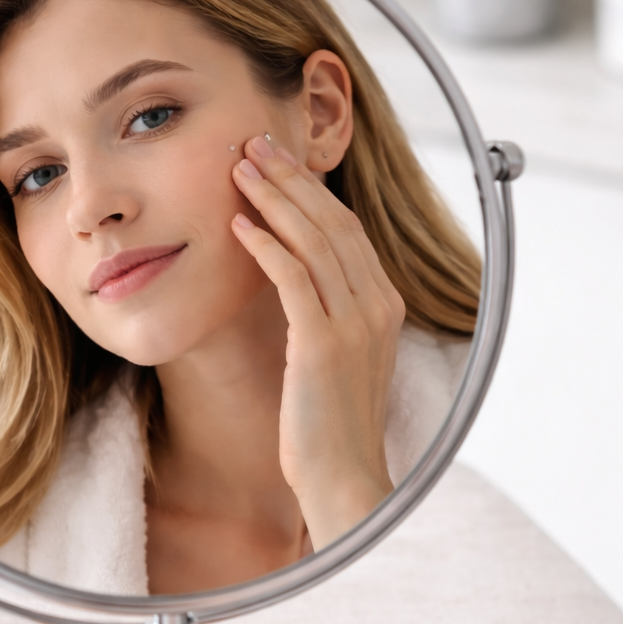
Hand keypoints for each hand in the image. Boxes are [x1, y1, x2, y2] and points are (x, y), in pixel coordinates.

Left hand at [230, 134, 405, 547]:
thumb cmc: (330, 427)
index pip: (348, 231)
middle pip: (333, 223)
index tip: (277, 163)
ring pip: (314, 241)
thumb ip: (328, 316)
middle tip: (253, 144)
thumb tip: (296, 284)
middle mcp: (377, 307)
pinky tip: (237, 224)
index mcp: (385, 306)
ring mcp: (354, 325)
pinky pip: (292, 278)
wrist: (343, 478)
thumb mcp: (339, 360)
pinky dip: (266, 245)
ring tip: (238, 170)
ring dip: (274, 199)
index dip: (311, 192)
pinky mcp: (322, 345)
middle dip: (292, 179)